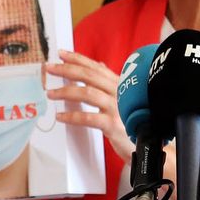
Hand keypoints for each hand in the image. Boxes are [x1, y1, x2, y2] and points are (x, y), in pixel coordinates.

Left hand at [46, 50, 134, 164]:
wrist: (151, 145)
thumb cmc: (134, 121)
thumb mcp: (123, 97)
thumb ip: (110, 82)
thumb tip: (99, 65)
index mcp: (120, 85)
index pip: (96, 67)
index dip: (78, 58)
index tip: (61, 53)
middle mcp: (120, 92)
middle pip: (89, 76)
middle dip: (67, 70)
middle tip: (49, 68)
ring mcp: (118, 108)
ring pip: (87, 94)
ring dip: (66, 92)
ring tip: (51, 93)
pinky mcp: (114, 125)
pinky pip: (89, 118)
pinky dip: (72, 116)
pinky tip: (61, 116)